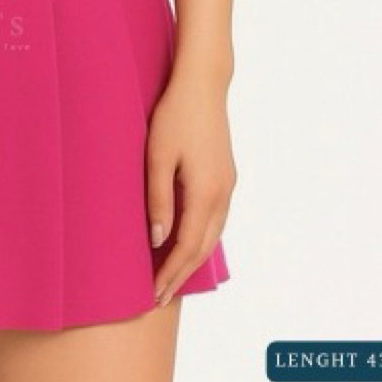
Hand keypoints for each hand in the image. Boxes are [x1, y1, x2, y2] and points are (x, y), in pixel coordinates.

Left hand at [145, 66, 235, 306]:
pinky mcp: (226, 175)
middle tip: (160, 296)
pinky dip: (201, 237)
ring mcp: (228, 185)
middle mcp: (223, 194)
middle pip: (203, 247)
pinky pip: (216, 218)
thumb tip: (159, 240)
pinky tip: (188, 241)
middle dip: (181, 273)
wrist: (203, 85)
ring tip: (170, 275)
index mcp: (206, 192)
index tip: (153, 293)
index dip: (170, 272)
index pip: (186, 247)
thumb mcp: (157, 157)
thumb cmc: (174, 116)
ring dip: (192, 258)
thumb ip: (158, 199)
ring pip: (212, 235)